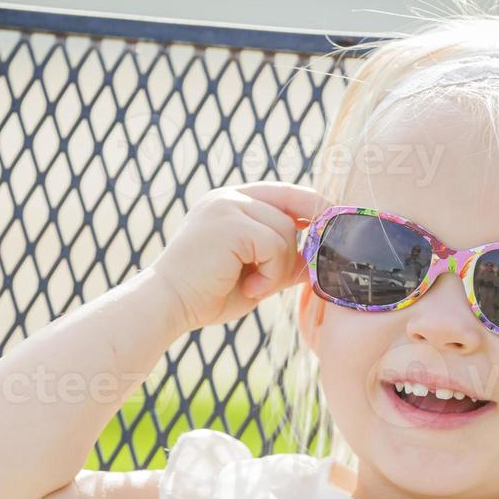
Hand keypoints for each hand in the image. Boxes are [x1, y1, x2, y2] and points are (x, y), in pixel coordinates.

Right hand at [146, 181, 327, 331]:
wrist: (168, 305)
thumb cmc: (207, 295)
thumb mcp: (255, 273)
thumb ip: (283, 259)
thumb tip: (323, 256)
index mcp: (232, 202)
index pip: (286, 193)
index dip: (312, 209)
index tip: (330, 230)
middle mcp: (230, 196)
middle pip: (292, 212)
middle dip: (294, 252)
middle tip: (272, 283)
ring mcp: (228, 205)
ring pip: (286, 232)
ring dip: (279, 269)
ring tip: (254, 287)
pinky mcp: (230, 222)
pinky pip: (275, 245)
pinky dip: (270, 273)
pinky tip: (249, 288)